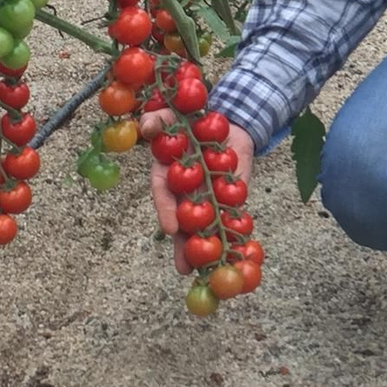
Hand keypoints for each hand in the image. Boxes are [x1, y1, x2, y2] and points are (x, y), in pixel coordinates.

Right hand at [142, 106, 255, 275]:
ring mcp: (208, 196)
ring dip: (205, 250)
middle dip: (184, 244)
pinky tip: (239, 256)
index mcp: (170, 172)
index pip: (164, 194)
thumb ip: (160, 119)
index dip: (166, 210)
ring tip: (207, 272)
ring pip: (205, 226)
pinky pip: (232, 219)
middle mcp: (186, 189)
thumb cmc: (194, 117)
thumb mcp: (175, 113)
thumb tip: (147, 123)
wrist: (230, 119)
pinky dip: (236, 237)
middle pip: (183, 220)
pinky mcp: (230, 198)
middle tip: (185, 267)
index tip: (170, 228)